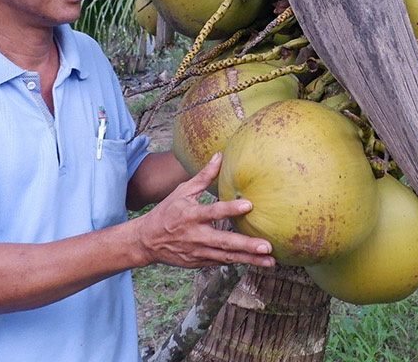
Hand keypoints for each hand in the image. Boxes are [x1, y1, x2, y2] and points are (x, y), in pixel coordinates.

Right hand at [130, 152, 275, 268]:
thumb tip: (219, 155)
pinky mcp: (200, 263)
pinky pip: (222, 262)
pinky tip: (257, 262)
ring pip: (227, 257)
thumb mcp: (182, 191)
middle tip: (267, 246)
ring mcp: (198, 252)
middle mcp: (195, 236)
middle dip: (246, 246)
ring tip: (270, 260)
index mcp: (191, 215)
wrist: (147, 241)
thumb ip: (204, 176)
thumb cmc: (167, 212)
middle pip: (224, 242)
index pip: (213, 212)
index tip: (249, 205)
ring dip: (249, 259)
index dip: (230, 209)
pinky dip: (239, 262)